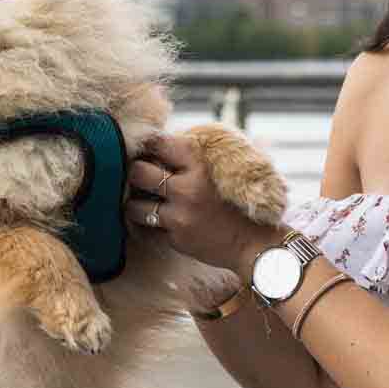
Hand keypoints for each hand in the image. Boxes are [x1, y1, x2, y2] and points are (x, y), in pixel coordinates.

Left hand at [126, 133, 285, 278]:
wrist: (254, 244)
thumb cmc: (234, 205)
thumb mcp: (217, 173)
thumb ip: (191, 160)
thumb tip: (159, 144)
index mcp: (200, 167)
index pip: (159, 144)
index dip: (148, 145)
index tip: (146, 150)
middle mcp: (187, 189)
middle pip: (138, 172)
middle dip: (135, 174)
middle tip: (139, 177)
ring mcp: (180, 216)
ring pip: (134, 205)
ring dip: (135, 204)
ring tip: (142, 203)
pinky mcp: (176, 239)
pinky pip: (146, 230)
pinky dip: (147, 226)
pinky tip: (155, 223)